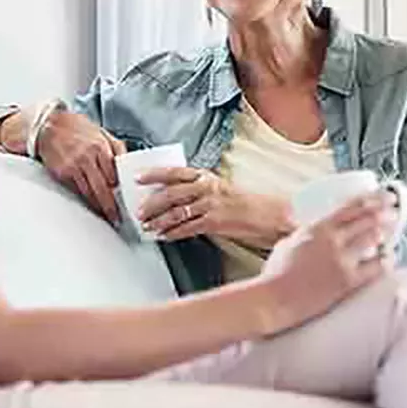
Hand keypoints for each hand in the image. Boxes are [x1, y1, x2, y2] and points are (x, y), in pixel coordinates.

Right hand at [35, 111, 126, 222]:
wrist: (48, 125)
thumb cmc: (74, 127)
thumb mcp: (100, 131)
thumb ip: (116, 146)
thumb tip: (127, 161)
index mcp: (100, 146)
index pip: (114, 175)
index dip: (120, 190)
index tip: (125, 200)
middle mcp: (87, 157)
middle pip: (103, 188)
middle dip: (110, 206)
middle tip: (116, 217)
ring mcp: (73, 166)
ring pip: (89, 193)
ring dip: (98, 207)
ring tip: (106, 215)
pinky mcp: (62, 173)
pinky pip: (76, 190)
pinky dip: (84, 199)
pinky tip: (90, 204)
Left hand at [136, 167, 292, 245]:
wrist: (269, 215)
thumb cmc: (243, 202)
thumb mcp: (219, 187)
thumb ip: (197, 188)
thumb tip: (171, 195)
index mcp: (206, 176)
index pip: (174, 172)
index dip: (153, 174)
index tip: (137, 178)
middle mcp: (206, 187)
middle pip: (170, 193)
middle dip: (151, 204)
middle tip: (137, 211)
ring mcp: (210, 205)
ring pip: (176, 212)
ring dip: (158, 221)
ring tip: (147, 226)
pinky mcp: (215, 222)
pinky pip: (187, 228)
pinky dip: (173, 233)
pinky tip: (164, 236)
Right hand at [261, 191, 397, 333]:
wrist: (278, 298)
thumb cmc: (278, 272)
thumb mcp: (290, 242)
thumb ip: (307, 234)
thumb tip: (316, 231)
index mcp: (317, 229)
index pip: (350, 208)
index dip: (370, 199)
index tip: (381, 196)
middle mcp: (332, 241)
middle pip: (367, 219)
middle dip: (383, 212)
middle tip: (392, 209)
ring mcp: (342, 260)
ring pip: (374, 239)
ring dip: (385, 232)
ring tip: (390, 229)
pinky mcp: (350, 281)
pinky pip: (377, 267)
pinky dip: (385, 259)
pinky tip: (387, 257)